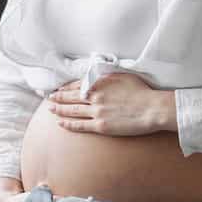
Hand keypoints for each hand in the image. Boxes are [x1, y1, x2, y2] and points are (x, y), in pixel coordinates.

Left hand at [46, 73, 176, 136]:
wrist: (151, 109)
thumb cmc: (142, 92)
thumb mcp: (123, 75)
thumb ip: (107, 76)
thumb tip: (97, 76)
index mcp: (100, 82)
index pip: (78, 84)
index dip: (67, 87)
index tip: (61, 88)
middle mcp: (95, 96)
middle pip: (71, 97)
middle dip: (58, 97)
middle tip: (50, 98)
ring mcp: (96, 111)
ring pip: (72, 110)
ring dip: (59, 110)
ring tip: (51, 109)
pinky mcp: (100, 125)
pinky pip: (79, 125)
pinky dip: (68, 124)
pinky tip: (60, 123)